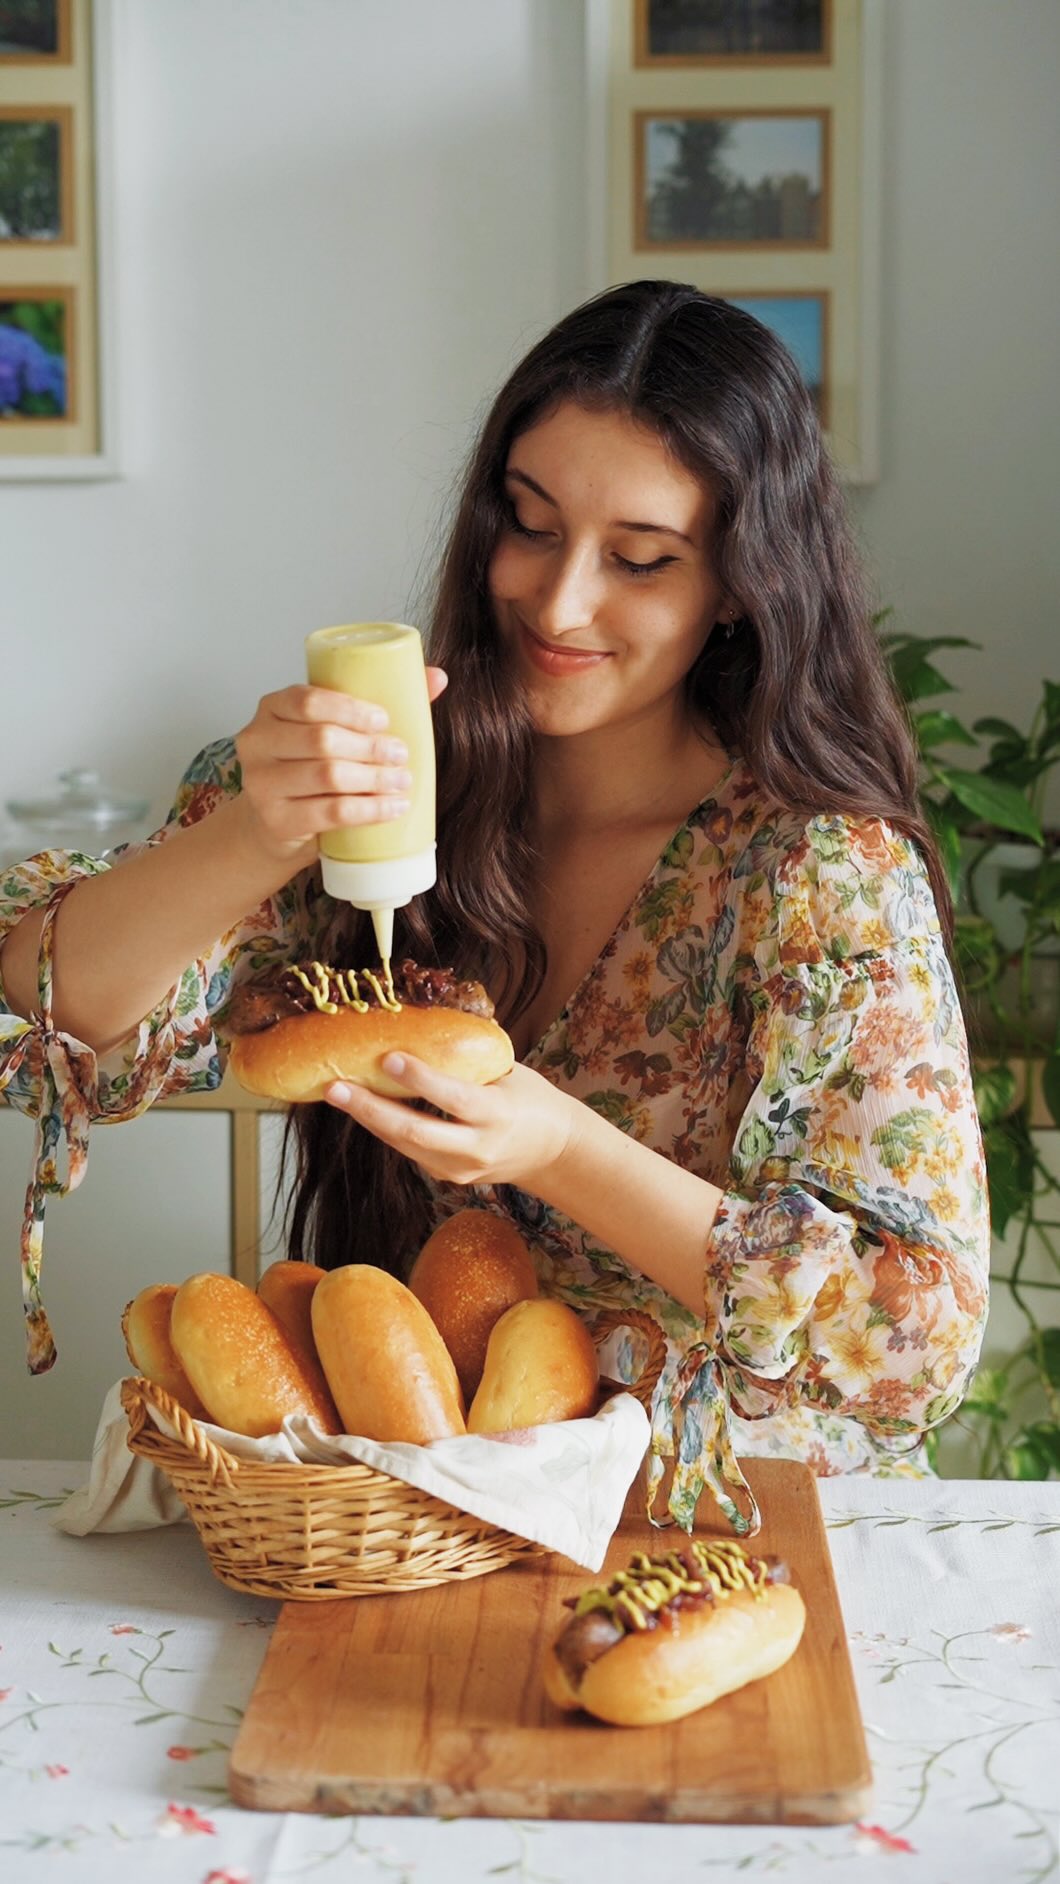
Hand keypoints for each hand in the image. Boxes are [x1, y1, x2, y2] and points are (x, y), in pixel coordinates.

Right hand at [232, 669, 447, 869]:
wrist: (276, 824)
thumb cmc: (311, 768)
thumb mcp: (335, 731)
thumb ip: (379, 705)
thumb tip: (438, 676)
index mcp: (272, 708)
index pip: (307, 701)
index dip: (350, 710)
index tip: (384, 720)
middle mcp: (257, 742)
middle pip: (321, 739)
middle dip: (370, 748)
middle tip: (401, 755)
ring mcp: (261, 783)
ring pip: (328, 776)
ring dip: (375, 779)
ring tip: (402, 781)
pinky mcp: (276, 820)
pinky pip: (331, 812)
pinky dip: (369, 809)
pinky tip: (393, 807)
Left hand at [323, 1057, 580, 1193]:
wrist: (554, 1152)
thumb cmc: (531, 1100)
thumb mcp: (510, 1074)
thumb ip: (470, 1060)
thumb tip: (426, 1022)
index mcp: (498, 1114)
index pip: (453, 1098)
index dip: (420, 1080)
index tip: (389, 1057)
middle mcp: (477, 1147)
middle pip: (415, 1132)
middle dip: (371, 1109)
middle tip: (336, 1087)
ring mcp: (461, 1169)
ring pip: (405, 1146)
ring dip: (369, 1119)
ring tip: (338, 1094)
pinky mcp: (450, 1177)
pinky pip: (411, 1151)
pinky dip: (386, 1129)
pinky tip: (364, 1108)